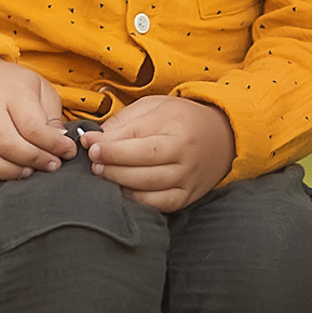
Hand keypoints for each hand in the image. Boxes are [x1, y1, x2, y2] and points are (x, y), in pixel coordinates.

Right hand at [0, 59, 76, 188]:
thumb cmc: (14, 87)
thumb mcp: (40, 90)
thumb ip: (51, 117)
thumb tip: (60, 144)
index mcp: (11, 92)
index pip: (32, 126)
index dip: (53, 145)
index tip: (67, 151)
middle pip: (7, 144)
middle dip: (33, 160)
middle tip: (50, 165)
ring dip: (7, 173)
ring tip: (26, 173)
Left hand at [85, 97, 233, 211]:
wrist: (222, 136)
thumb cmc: (180, 119)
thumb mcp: (154, 108)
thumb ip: (124, 122)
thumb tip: (91, 139)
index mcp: (177, 127)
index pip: (139, 138)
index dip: (111, 145)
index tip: (89, 144)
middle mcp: (186, 155)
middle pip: (145, 164)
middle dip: (113, 164)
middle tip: (93, 161)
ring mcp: (188, 178)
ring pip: (151, 185)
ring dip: (121, 182)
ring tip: (102, 174)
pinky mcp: (188, 196)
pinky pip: (161, 204)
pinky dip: (138, 200)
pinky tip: (122, 191)